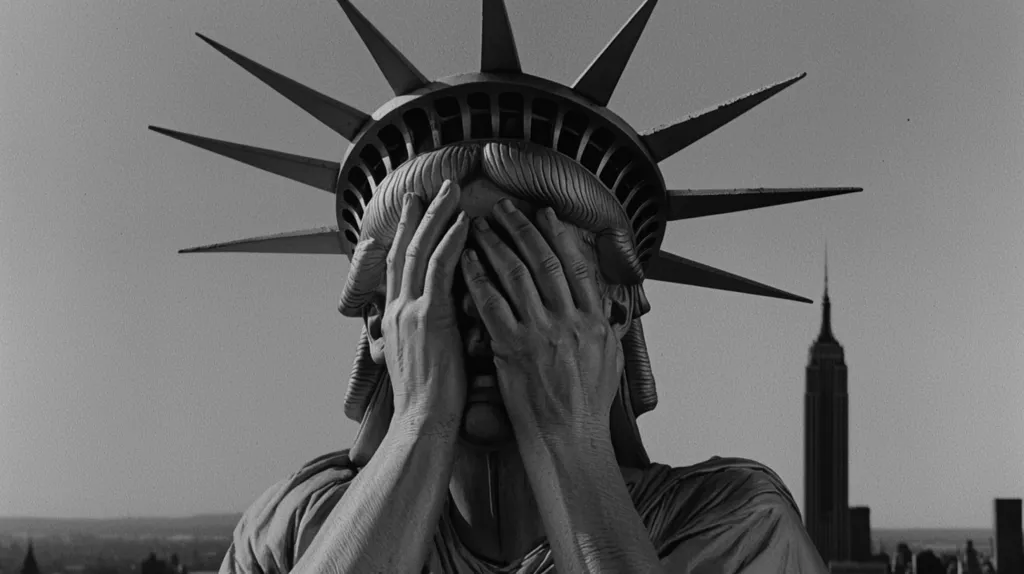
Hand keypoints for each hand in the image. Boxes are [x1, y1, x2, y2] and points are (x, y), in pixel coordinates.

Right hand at [383, 180, 469, 436]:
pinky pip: (440, 270)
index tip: (414, 207)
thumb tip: (443, 322)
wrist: (423, 426)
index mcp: (397, 319)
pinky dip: (451, 242)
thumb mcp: (422, 360)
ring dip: (436, 216)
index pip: (400, 264)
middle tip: (431, 186)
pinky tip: (464, 222)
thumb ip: (427, 334)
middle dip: (418, 214)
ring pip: (421, 250)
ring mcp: (410, 311)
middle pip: (406, 248)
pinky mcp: (429, 319)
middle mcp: (398, 309)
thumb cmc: (431, 403)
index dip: (407, 233)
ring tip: (450, 190)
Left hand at [460, 200, 623, 441]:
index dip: (559, 235)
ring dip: (495, 245)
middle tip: (503, 207)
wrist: (570, 440)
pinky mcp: (512, 349)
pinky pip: (491, 304)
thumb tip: (605, 305)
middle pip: (543, 261)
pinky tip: (465, 262)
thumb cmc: (587, 407)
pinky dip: (477, 279)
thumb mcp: (609, 360)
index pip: (576, 265)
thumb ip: (605, 326)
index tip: (545, 213)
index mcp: (594, 320)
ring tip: (479, 225)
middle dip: (521, 229)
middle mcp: (569, 321)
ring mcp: (540, 333)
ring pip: (516, 276)